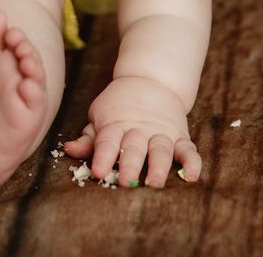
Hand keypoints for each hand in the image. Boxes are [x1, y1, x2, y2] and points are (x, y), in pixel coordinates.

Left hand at [63, 75, 201, 187]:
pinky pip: (189, 150)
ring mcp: (161, 132)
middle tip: (125, 182)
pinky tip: (191, 175)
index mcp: (115, 124)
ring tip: (155, 182)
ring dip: (159, 166)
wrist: (150, 80)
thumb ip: (89, 137)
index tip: (98, 172)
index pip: (107, 141)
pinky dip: (192, 162)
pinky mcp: (180, 136)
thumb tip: (69, 149)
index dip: (101, 157)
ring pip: (161, 150)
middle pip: (134, 148)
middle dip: (129, 165)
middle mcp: (139, 129)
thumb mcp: (99, 115)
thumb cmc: (118, 105)